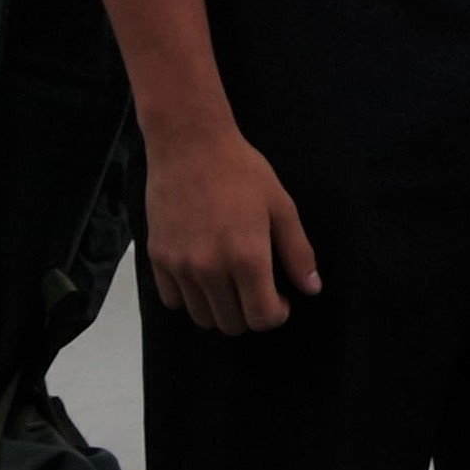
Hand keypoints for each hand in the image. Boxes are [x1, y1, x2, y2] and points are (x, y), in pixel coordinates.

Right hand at [142, 119, 320, 335]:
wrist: (188, 144)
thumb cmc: (241, 171)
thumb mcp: (281, 206)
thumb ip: (298, 252)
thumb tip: (312, 289)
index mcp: (247, 258)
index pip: (262, 318)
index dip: (277, 314)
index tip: (279, 297)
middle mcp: (211, 269)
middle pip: (232, 324)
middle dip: (251, 314)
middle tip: (257, 288)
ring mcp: (180, 266)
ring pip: (202, 317)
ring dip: (221, 309)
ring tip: (230, 283)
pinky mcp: (157, 258)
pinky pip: (173, 300)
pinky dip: (189, 297)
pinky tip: (202, 275)